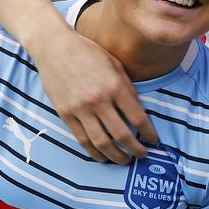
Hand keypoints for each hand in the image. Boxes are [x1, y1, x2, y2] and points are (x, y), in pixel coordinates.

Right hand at [31, 25, 156, 162]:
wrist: (54, 47)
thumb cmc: (88, 52)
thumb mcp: (115, 65)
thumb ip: (127, 88)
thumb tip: (138, 112)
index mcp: (115, 86)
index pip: (138, 118)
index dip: (148, 133)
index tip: (154, 141)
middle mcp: (99, 101)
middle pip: (122, 135)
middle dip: (136, 149)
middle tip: (142, 155)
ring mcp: (80, 109)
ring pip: (102, 143)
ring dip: (116, 156)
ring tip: (125, 160)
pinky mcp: (65, 115)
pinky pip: (82, 140)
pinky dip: (94, 152)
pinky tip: (103, 157)